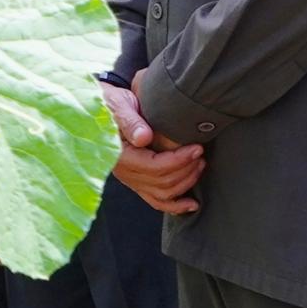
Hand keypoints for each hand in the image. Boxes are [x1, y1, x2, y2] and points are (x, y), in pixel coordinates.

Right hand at [106, 84, 205, 215]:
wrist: (104, 107)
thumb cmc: (111, 102)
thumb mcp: (119, 104)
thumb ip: (130, 121)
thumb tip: (143, 138)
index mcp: (118, 155)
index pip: (154, 166)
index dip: (179, 160)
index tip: (197, 148)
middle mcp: (123, 172)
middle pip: (161, 182)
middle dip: (186, 170)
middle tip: (201, 153)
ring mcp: (129, 179)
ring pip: (162, 194)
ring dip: (185, 183)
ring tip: (200, 165)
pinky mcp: (136, 181)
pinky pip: (155, 200)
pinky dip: (174, 205)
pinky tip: (191, 205)